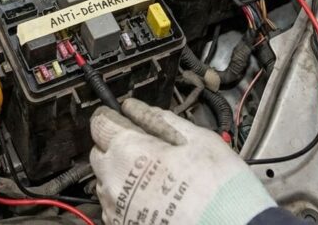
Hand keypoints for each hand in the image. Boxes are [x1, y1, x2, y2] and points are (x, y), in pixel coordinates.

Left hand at [90, 98, 274, 224]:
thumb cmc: (217, 187)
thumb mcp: (196, 138)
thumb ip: (161, 119)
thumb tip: (142, 109)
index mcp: (127, 151)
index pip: (100, 122)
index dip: (114, 116)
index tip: (126, 118)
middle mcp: (113, 180)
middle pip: (100, 152)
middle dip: (118, 146)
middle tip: (147, 148)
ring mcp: (116, 207)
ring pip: (107, 180)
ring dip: (123, 173)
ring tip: (156, 177)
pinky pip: (115, 205)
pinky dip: (128, 198)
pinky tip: (155, 198)